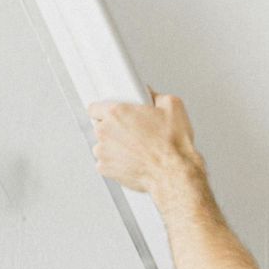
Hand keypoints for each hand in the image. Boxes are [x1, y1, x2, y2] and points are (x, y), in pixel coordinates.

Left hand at [86, 85, 200, 193]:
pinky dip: (116, 163)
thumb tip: (153, 96)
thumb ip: (157, 96)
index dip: (104, 111)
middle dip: (114, 129)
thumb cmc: (172, 144)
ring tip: (135, 149)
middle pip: (100, 127)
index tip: (111, 114)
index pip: (95, 107)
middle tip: (133, 132)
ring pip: (102, 146)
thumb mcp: (173, 107)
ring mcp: (103, 151)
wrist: (173, 172)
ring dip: (114, 146)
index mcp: (117, 112)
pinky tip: (132, 161)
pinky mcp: (105, 168)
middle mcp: (105, 131)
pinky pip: (106, 163)